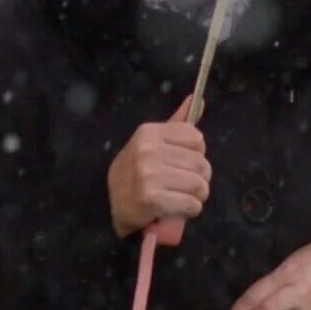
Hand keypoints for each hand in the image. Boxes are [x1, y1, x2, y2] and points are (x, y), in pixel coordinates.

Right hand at [106, 94, 208, 238]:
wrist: (109, 206)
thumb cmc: (135, 174)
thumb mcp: (150, 143)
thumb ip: (175, 124)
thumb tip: (197, 99)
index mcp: (149, 133)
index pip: (196, 138)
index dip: (195, 154)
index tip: (182, 164)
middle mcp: (147, 151)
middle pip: (201, 163)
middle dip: (199, 178)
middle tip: (184, 186)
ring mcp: (148, 175)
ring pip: (199, 185)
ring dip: (196, 196)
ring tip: (181, 197)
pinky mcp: (151, 199)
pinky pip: (191, 204)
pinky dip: (190, 210)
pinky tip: (177, 209)